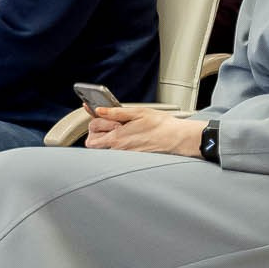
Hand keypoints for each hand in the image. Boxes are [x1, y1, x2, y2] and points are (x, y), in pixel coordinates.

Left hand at [85, 105, 204, 155]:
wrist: (176, 138)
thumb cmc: (161, 125)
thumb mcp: (137, 112)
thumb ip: (115, 112)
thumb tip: (99, 110)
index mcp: (118, 138)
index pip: (92, 134)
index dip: (92, 122)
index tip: (95, 113)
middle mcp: (119, 149)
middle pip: (93, 144)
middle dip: (95, 132)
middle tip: (106, 122)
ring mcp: (125, 155)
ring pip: (103, 149)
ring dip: (104, 138)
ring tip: (117, 128)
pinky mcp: (132, 157)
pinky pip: (115, 151)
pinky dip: (115, 143)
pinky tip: (125, 133)